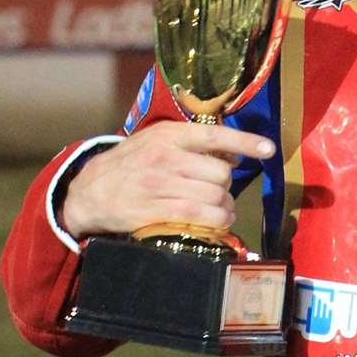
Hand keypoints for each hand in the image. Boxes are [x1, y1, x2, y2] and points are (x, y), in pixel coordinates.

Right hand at [60, 121, 273, 238]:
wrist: (87, 191)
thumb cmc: (130, 164)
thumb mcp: (156, 142)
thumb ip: (193, 144)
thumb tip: (234, 152)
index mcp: (167, 135)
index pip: (214, 134)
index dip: (246, 141)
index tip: (269, 149)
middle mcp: (164, 158)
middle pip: (221, 172)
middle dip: (227, 185)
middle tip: (222, 191)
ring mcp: (158, 186)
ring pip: (214, 196)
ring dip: (226, 207)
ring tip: (222, 210)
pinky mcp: (153, 212)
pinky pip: (199, 217)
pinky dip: (217, 222)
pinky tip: (219, 222)